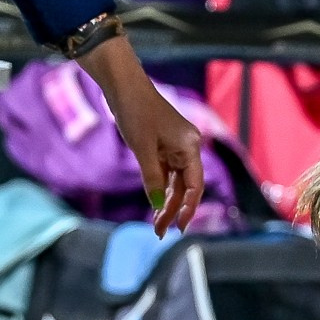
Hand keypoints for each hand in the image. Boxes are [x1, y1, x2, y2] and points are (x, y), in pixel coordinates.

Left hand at [78, 35, 206, 233]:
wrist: (124, 86)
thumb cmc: (136, 112)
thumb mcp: (142, 149)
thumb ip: (152, 178)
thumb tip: (157, 206)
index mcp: (190, 146)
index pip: (195, 185)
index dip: (189, 208)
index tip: (180, 227)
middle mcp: (188, 147)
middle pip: (185, 186)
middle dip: (173, 210)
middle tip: (160, 232)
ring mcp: (175, 147)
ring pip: (174, 182)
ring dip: (165, 202)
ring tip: (156, 225)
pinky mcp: (163, 145)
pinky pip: (165, 172)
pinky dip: (159, 188)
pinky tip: (154, 204)